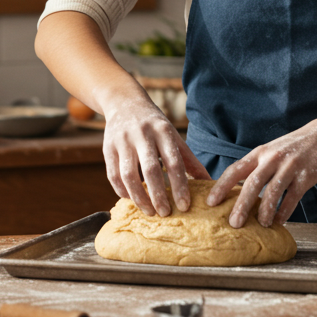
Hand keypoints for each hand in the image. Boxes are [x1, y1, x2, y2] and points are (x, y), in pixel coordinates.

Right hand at [101, 93, 210, 216]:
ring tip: (149, 211)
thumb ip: (189, 160)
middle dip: (158, 195)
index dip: (179, 186)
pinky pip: (113, 174)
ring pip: (128, 174)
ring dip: (139, 196)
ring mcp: (123, 141)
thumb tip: (208, 182)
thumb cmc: (154, 125)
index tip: (184, 206)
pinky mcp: (108, 148)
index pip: (173, 162)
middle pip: (151, 169)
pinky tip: (131, 199)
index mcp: (163, 131)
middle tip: (165, 213)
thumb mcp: (173, 136)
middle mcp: (142, 135)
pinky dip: (122, 190)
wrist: (125, 103)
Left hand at [206, 120, 316, 227]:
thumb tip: (237, 191)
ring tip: (261, 225)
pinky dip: (285, 211)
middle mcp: (272, 158)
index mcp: (259, 153)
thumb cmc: (292, 147)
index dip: (221, 186)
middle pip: (252, 183)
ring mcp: (289, 167)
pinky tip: (280, 221)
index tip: (210, 202)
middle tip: (233, 223)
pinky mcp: (305, 177)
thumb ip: (256, 167)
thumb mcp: (270, 151)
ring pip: (273, 192)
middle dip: (241, 205)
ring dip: (265, 211)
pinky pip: (292, 197)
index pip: (235, 170)